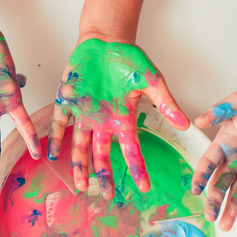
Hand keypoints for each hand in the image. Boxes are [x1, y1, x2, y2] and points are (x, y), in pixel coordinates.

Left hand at [49, 38, 188, 193]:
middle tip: (107, 196)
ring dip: (79, 165)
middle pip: (103, 154)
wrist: (106, 40)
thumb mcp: (152, 80)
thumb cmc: (130, 59)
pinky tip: (51, 154)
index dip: (137, 168)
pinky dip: (55, 138)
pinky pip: (59, 123)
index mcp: (124, 118)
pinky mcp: (67, 101)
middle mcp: (103, 121)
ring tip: (80, 185)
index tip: (143, 187)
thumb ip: (166, 102)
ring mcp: (84, 113)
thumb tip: (185, 122)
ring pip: (80, 145)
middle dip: (105, 176)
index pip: (131, 149)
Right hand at [190, 89, 236, 229]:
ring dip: (233, 208)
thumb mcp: (236, 101)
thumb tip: (198, 120)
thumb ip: (218, 111)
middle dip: (215, 201)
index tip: (195, 190)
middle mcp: (235, 158)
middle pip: (221, 183)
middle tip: (210, 217)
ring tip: (225, 225)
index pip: (208, 163)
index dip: (200, 177)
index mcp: (224, 143)